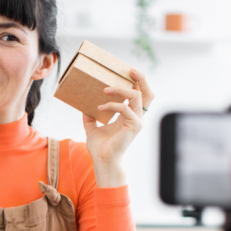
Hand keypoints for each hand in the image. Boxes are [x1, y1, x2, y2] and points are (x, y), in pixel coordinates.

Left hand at [83, 67, 154, 187]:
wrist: (103, 161)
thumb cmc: (100, 147)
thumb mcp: (92, 127)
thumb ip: (90, 116)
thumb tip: (82, 106)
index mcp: (131, 116)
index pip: (140, 95)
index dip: (137, 81)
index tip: (126, 72)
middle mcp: (137, 117)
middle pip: (148, 93)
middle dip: (141, 78)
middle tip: (129, 69)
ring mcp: (137, 121)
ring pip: (137, 96)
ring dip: (121, 89)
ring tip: (105, 89)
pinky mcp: (134, 126)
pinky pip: (124, 108)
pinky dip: (111, 105)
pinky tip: (99, 106)